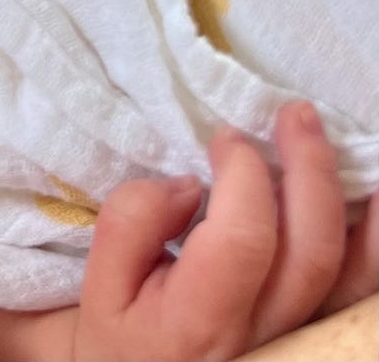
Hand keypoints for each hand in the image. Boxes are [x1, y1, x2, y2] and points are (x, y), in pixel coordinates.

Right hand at [74, 102, 370, 359]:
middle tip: (295, 114)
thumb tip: (185, 184)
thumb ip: (131, 223)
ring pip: (353, 278)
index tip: (226, 136)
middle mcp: (264, 336)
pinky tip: (375, 201)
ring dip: (357, 203)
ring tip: (346, 146)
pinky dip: (374, 245)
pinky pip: (363, 296)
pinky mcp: (317, 336)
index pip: (243, 239)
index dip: (244, 174)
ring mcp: (300, 340)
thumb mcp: (101, 284)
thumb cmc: (123, 334)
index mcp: (200, 320)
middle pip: (311, 251)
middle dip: (310, 169)